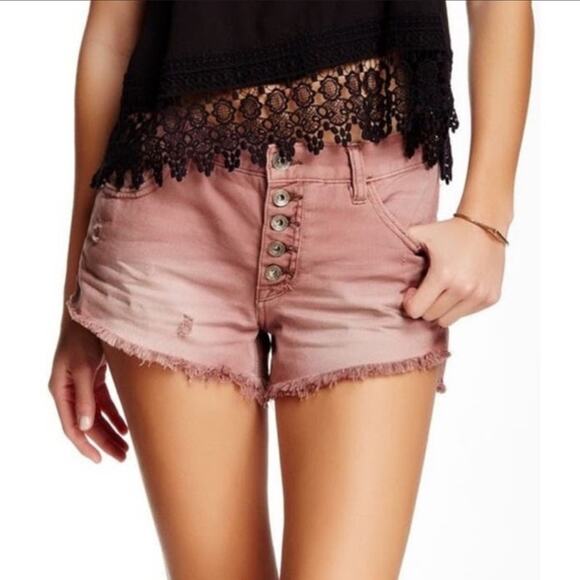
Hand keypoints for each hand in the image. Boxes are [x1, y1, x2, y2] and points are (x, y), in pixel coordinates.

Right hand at [48, 318, 128, 462]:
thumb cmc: (83, 338)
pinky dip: (114, 415)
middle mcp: (69, 392)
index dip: (85, 445)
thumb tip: (86, 427)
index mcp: (61, 391)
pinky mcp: (93, 378)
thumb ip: (85, 397)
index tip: (100, 459)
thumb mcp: (84, 368)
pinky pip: (103, 403)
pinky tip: (126, 427)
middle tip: (123, 457)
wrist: (89, 314)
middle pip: (87, 425)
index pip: (72, 427)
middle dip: (104, 442)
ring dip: (111, 431)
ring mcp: (81, 385)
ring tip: (126, 448)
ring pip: (96, 416)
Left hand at [402, 216, 505, 326]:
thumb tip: (375, 251)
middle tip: (426, 290)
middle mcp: (463, 289)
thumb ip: (399, 243)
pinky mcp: (491, 298)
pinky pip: (466, 314)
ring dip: (441, 310)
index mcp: (443, 275)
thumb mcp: (420, 233)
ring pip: (448, 320)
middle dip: (424, 306)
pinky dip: (459, 306)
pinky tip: (458, 289)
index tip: (412, 291)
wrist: (486, 224)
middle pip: (431, 316)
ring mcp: (479, 295)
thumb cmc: (449, 231)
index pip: (417, 310)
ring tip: (441, 292)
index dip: (410, 303)